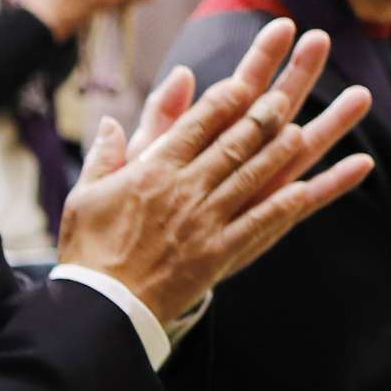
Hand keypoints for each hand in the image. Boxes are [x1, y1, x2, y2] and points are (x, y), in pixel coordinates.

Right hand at [55, 18, 378, 318]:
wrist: (102, 307)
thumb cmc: (90, 249)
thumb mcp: (87, 193)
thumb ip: (106, 154)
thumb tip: (112, 120)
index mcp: (153, 172)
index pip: (196, 126)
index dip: (224, 102)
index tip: (245, 83)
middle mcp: (184, 190)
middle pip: (231, 145)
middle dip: (261, 118)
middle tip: (284, 97)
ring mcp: (205, 222)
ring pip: (250, 177)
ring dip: (278, 153)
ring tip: (301, 130)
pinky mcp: (218, 254)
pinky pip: (258, 225)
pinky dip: (283, 205)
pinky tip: (304, 189)